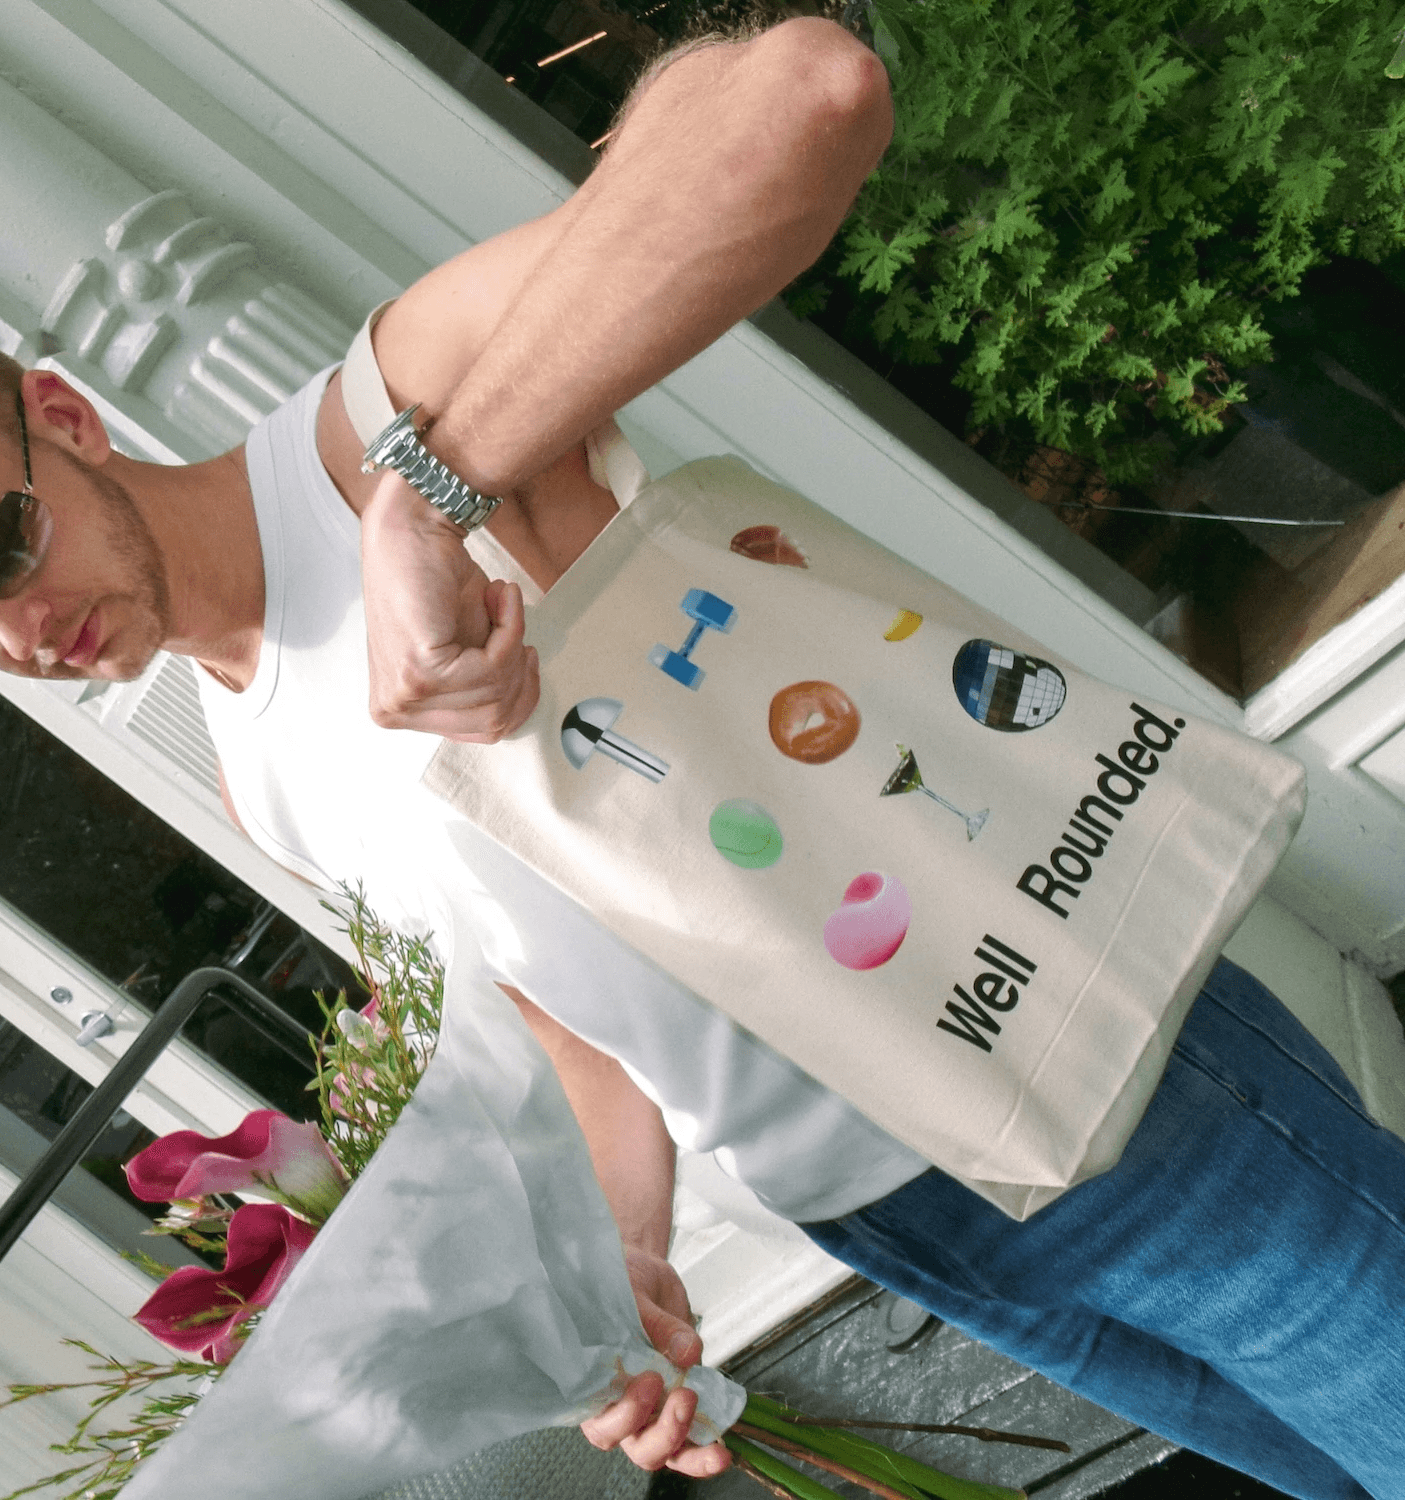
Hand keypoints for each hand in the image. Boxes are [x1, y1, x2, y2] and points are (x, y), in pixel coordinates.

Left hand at [360, 469, 539, 741]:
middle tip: (513, 624)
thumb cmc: (439, 583)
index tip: (525, 656)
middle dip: (518, 672)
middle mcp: (394, 710)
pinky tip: (498, 596)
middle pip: (493, 722)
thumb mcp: (467, 651)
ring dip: (513, 641)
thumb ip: (479, 688)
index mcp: (401, 711)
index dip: (518, 696)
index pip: (481, 731)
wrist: (414, 531)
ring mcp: (404, 695)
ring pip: (495, 698)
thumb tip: (511, 711)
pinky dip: (509, 628)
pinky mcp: (420, 672)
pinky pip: (493, 669)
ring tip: (500, 602)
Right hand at [579, 1246, 731, 1478]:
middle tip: (684, 1395)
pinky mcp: (675, 1409)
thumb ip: (658, 1325)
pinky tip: (722, 1449)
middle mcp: (617, 1406)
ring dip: (688, 1450)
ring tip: (714, 1443)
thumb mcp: (635, 1295)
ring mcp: (648, 1412)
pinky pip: (686, 1445)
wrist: (645, 1277)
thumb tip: (688, 1353)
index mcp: (594, 1384)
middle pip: (634, 1444)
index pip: (601, 1422)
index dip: (624, 1415)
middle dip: (662, 1432)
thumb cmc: (623, 1284)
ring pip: (661, 1451)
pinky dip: (703, 1453)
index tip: (650, 1381)